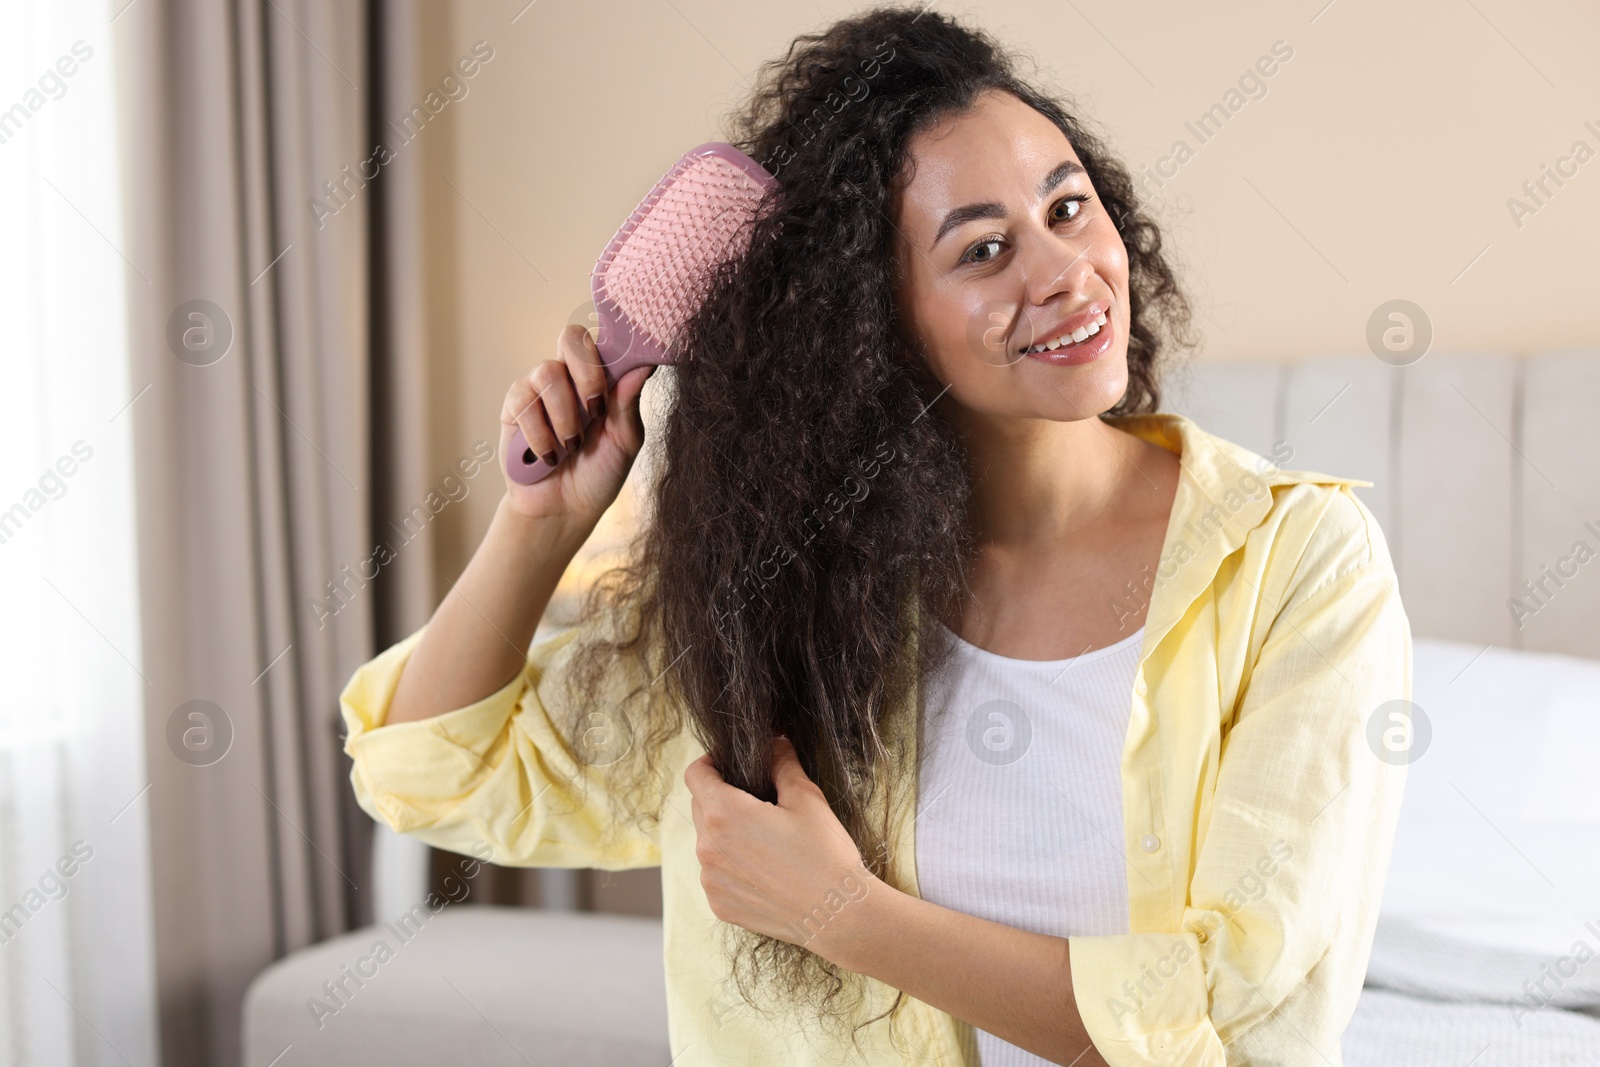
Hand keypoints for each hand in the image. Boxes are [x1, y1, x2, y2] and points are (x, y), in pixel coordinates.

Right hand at [499, 322, 655, 527]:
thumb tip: (646, 363)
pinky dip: (541, 434)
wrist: (564, 509)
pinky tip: (549, 457)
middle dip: (587, 374)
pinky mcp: (514, 407)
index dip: (613, 344)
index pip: (605, 340)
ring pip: (548, 372)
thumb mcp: (624, 441)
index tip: (625, 368)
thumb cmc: (598, 472)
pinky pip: (524, 402)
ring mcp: (538, 388)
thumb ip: (629, 403)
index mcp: (600, 378)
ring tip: (572, 446)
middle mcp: (569, 375)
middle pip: (571, 337)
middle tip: (596, 410)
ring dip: (565, 415)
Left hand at [684, 736, 879, 957]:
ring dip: (725, 834)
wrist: (838, 915)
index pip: (695, 775)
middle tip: (756, 801)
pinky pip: (715, 873)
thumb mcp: (806, 798)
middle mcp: (707, 848)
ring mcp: (711, 880)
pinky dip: (731, 866)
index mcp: (724, 814)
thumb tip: (774, 743)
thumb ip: (782, 764)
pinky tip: (764, 869)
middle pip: (700, 806)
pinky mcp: (719, 904)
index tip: (728, 764)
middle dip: (721, 797)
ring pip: (707, 842)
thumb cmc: (824, 854)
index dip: (710, 763)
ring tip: (764, 840)